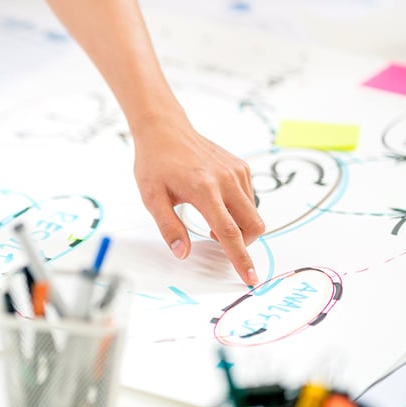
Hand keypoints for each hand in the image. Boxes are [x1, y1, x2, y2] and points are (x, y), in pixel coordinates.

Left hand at [133, 117, 264, 284]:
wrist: (165, 129)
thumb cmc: (155, 162)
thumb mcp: (152, 197)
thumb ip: (169, 227)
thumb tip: (183, 253)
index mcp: (204, 189)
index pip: (229, 232)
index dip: (240, 258)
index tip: (250, 277)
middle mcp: (226, 180)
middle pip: (253, 225)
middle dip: (243, 243)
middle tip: (217, 241)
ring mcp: (236, 171)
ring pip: (254, 213)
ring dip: (239, 226)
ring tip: (211, 218)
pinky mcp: (241, 166)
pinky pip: (250, 197)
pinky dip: (239, 209)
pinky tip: (216, 202)